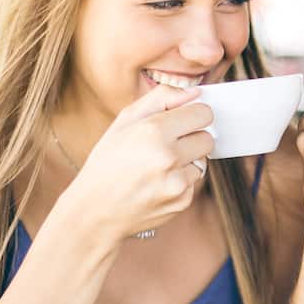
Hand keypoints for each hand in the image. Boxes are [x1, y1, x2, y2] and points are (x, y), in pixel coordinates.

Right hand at [68, 85, 213, 243]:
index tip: (184, 120)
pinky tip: (157, 183)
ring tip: (157, 167)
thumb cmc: (108, 161)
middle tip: (168, 144)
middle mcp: (168, 157)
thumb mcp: (124, 122)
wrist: (95, 210)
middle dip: (192, 138)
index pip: (203, 114)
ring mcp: (177, 182)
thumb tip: (195, 92)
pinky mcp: (183, 201)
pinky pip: (194, 181)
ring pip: (203, 160)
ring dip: (187, 160)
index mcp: (153, 131)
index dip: (194, 115)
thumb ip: (161, 99)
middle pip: (207, 138)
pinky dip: (181, 180)